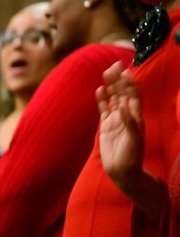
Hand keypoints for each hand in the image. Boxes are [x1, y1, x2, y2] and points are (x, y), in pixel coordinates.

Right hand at [96, 61, 144, 191]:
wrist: (122, 172)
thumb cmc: (131, 157)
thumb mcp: (133, 140)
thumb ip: (129, 121)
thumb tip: (123, 104)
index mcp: (136, 118)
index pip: (133, 96)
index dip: (130, 83)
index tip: (126, 71)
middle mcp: (127, 116)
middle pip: (123, 93)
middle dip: (120, 79)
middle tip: (114, 65)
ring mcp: (116, 120)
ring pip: (113, 99)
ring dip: (111, 86)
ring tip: (107, 72)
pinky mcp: (106, 126)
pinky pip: (103, 109)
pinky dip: (102, 99)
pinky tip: (99, 89)